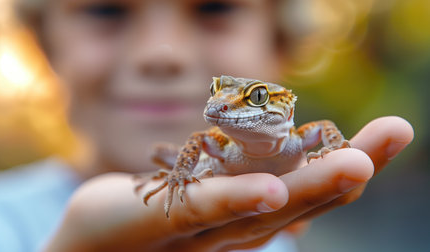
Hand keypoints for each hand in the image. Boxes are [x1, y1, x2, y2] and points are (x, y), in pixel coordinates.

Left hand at [44, 116, 412, 251]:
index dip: (348, 164)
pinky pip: (201, 210)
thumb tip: (284, 177)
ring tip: (356, 163)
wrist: (90, 248)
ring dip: (309, 187)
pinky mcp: (159, 224)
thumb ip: (241, 184)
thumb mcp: (204, 193)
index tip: (391, 135)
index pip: (303, 188)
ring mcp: (200, 234)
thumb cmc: (153, 218)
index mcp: (246, 217)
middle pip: (295, 199)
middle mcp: (234, 230)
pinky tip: (269, 191)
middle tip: (395, 136)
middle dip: (346, 171)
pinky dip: (237, 200)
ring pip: (260, 209)